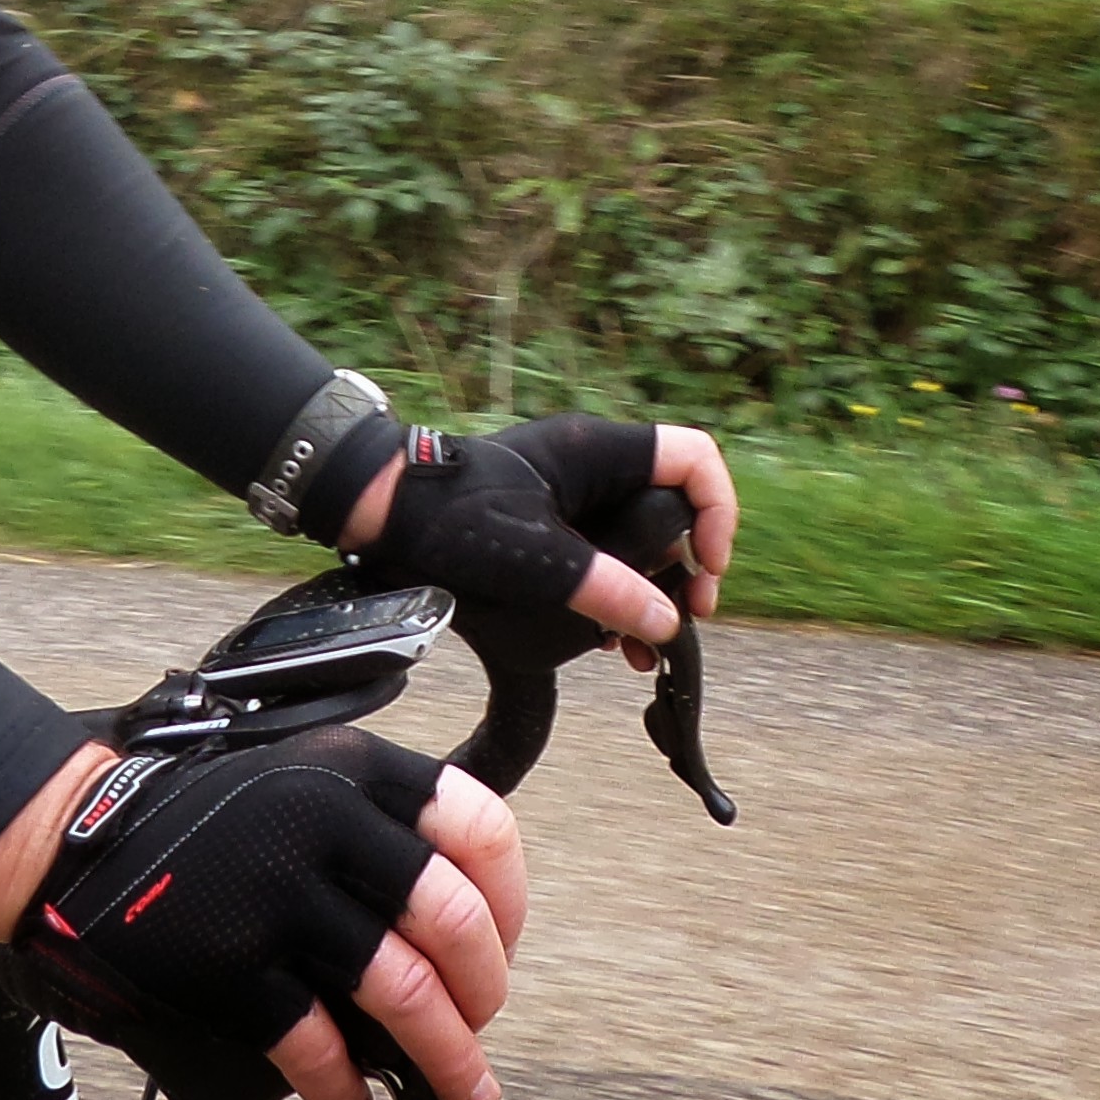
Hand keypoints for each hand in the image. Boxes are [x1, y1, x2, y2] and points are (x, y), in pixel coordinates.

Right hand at [0, 729, 528, 1099]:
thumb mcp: (298, 772)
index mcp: (352, 768)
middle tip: (483, 1026)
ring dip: (445, 1055)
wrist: (72, 839)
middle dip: (486, 990)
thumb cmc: (194, 815)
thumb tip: (467, 910)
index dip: (511, 899)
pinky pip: (315, 1042)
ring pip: (402, 990)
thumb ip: (376, 817)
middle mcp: (322, 821)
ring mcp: (274, 894)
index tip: (506, 944)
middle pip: (453, 919)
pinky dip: (345, 1085)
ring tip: (460, 1087)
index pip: (480, 827)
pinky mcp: (229, 964)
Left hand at [341, 414, 741, 664]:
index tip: (708, 566)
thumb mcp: (532, 559)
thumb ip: (605, 588)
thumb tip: (668, 622)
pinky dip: (617, 594)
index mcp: (595, 451)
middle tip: (688, 617)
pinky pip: (605, 553)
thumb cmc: (449, 520)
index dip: (718, 510)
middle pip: (674, 504)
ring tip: (646, 647)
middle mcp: (591, 465)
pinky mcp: (549, 523)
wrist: (380, 513)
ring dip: (653, 589)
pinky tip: (611, 641)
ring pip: (640, 536)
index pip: (694, 457)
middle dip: (688, 564)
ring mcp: (570, 493)